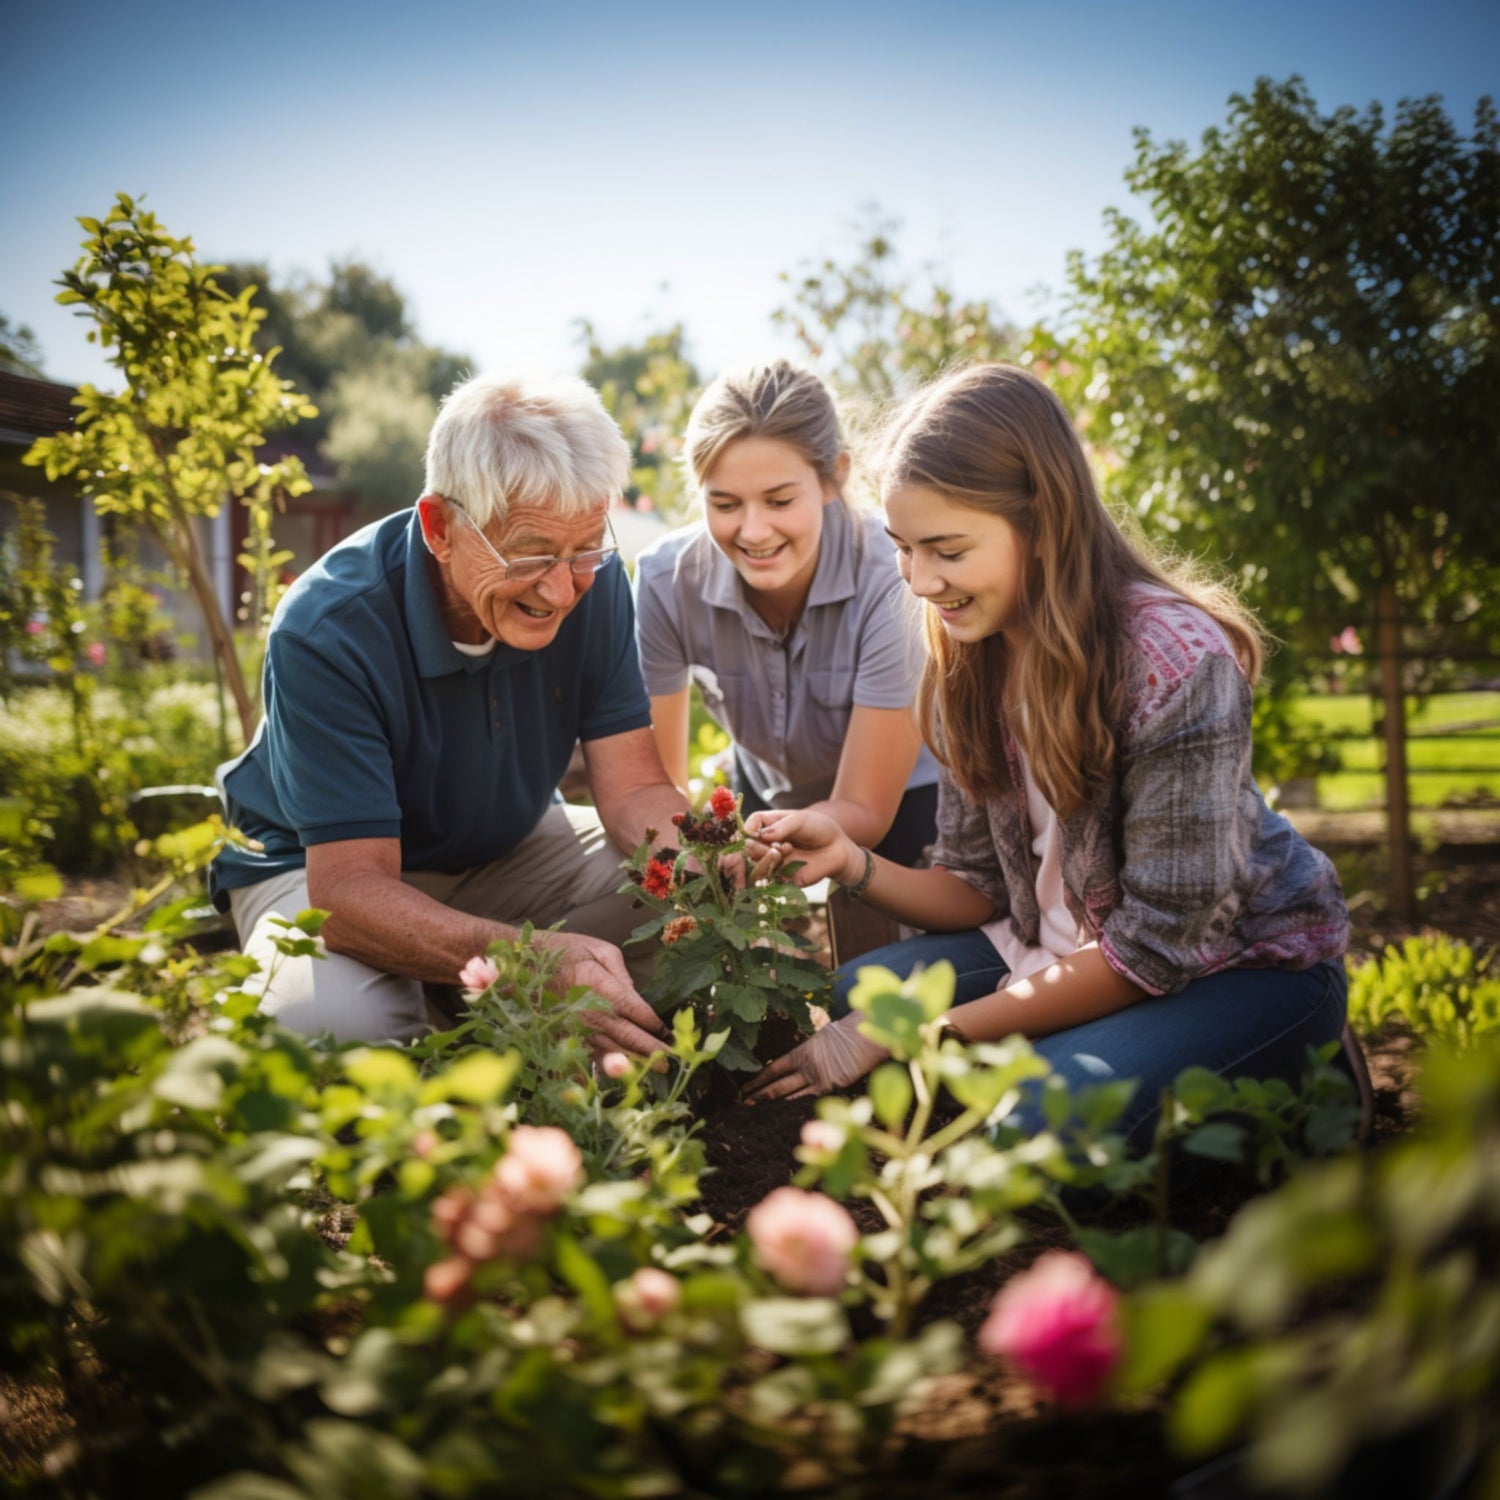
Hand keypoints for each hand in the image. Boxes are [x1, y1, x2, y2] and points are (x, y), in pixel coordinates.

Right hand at [533, 930, 666, 1058]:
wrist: (523, 964)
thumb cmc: (564, 951)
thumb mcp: (599, 949)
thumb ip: (622, 975)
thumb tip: (637, 999)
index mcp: (598, 984)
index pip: (634, 1009)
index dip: (653, 1023)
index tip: (668, 1032)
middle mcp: (588, 1011)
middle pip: (626, 1035)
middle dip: (651, 1049)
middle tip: (671, 1061)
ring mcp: (575, 1027)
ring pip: (610, 1050)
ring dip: (634, 1062)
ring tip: (654, 1070)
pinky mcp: (565, 1037)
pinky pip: (588, 1056)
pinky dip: (605, 1068)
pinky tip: (620, 1074)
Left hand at [742, 1012, 888, 1101]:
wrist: (866, 1037)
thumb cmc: (848, 1033)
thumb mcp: (823, 1037)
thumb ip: (810, 1051)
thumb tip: (800, 1061)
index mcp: (804, 1051)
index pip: (775, 1067)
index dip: (760, 1078)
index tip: (746, 1086)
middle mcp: (808, 1066)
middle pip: (779, 1084)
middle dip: (760, 1093)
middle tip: (743, 1101)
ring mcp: (819, 1079)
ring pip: (791, 1094)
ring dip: (773, 1103)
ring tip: (757, 1110)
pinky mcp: (831, 1088)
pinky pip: (809, 1099)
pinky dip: (795, 1107)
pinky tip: (783, 1115)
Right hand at [743, 809, 861, 888]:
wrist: (837, 848)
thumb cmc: (818, 828)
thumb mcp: (800, 820)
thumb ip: (782, 826)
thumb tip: (763, 835)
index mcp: (769, 826)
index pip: (750, 826)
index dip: (748, 830)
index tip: (753, 833)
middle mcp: (767, 844)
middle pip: (749, 848)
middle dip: (755, 848)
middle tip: (767, 847)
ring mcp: (774, 862)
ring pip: (757, 865)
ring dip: (766, 859)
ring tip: (786, 850)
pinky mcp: (783, 878)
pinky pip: (771, 880)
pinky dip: (776, 874)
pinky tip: (788, 867)